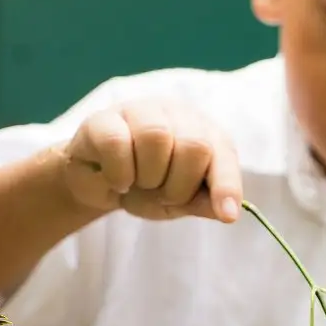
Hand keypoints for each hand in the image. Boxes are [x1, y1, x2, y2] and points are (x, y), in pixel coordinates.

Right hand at [59, 100, 243, 223]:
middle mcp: (176, 114)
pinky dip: (119, 173)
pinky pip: (117, 143)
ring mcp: (139, 111)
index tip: (226, 215)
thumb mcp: (179, 201)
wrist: (99, 185)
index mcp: (204, 132)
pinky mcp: (102, 119)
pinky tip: (117, 180)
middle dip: (179, 185)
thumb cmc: (147, 187)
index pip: (223, 153)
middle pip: (194, 145)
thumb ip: (203, 202)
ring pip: (156, 137)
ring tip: (138, 183)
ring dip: (148, 177)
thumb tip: (227, 211)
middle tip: (161, 193)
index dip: (226, 185)